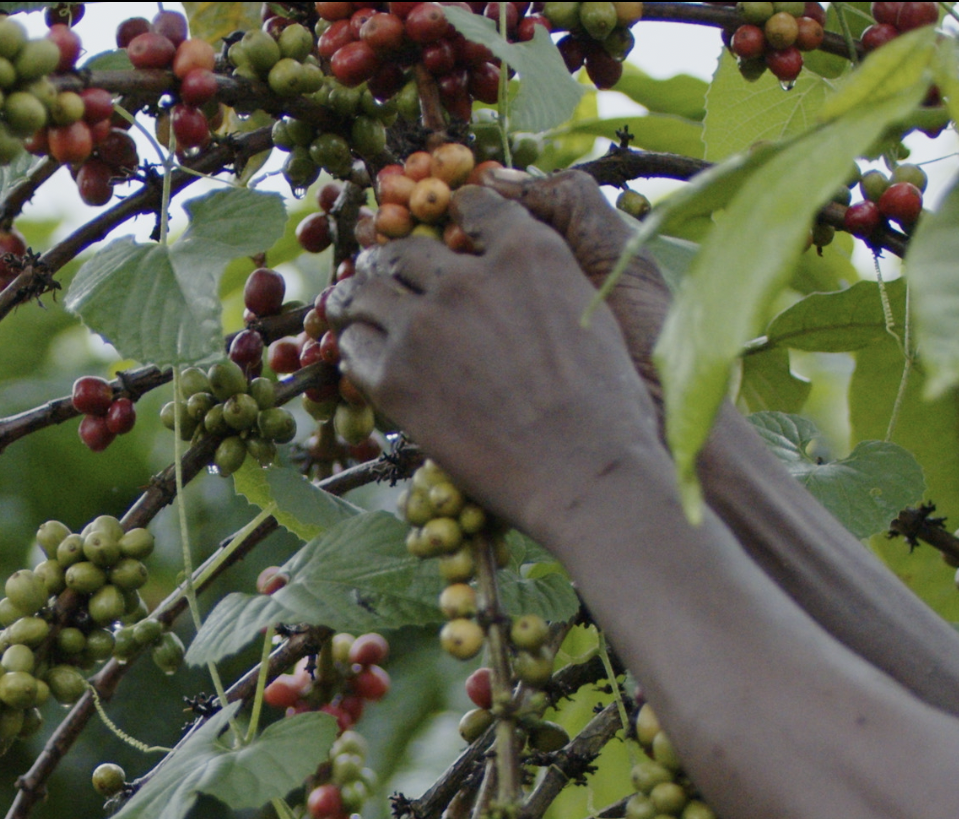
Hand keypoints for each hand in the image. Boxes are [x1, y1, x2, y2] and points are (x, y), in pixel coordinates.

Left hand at [331, 187, 665, 546]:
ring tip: (351, 308)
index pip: (473, 205)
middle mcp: (468, 276)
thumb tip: (512, 273)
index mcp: (528, 251)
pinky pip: (355, 347)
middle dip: (392, 261)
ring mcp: (425, 324)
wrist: (583, 473)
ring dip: (357, 296)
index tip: (445, 231)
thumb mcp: (593, 311)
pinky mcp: (395, 376)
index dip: (454, 215)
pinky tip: (362, 358)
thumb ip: (547, 278)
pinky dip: (355, 348)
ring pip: (366, 289)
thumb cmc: (607, 408)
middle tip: (382, 275)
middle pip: (405, 249)